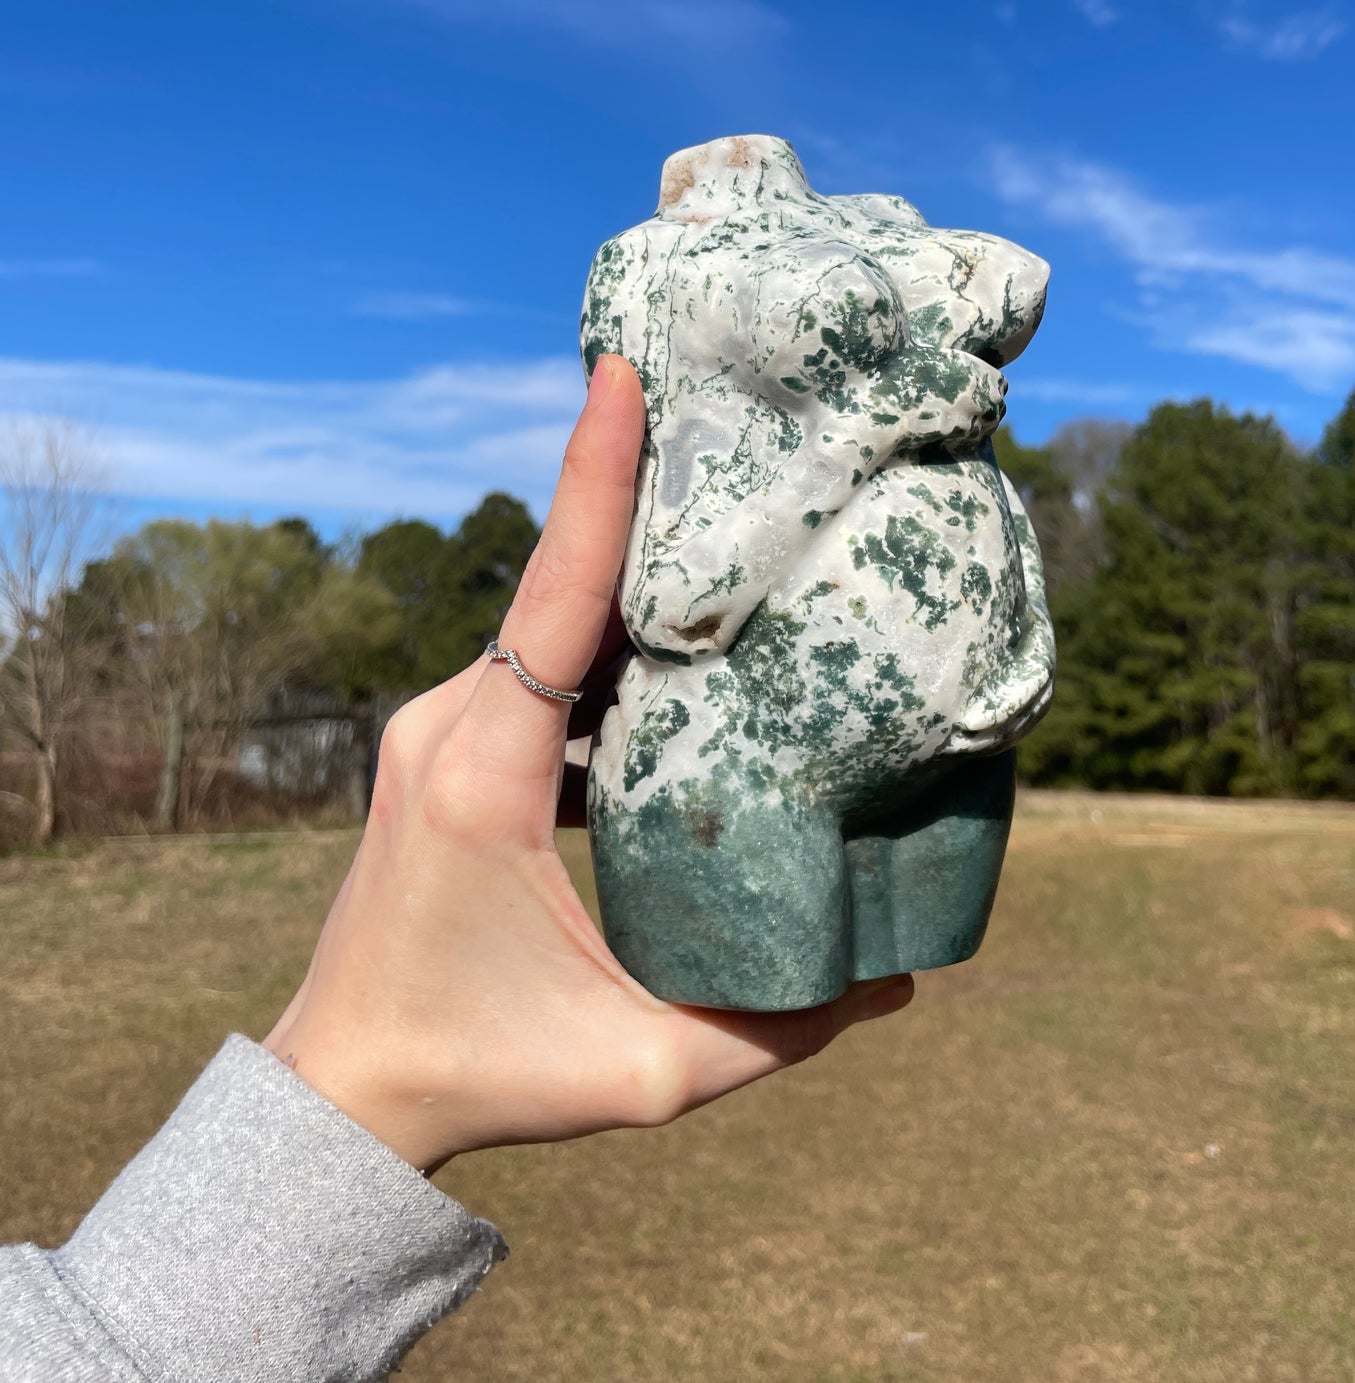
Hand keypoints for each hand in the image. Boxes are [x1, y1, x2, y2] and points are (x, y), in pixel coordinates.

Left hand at [264, 355, 912, 1171]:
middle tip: (721, 414)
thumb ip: (775, 1028)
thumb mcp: (641, 1070)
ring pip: (545, 617)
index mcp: (485, 777)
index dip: (595, 481)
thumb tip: (899, 979)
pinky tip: (674, 635)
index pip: (555, 597)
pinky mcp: (442, 745)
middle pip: (557, 581)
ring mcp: (435, 729)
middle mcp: (448, 726)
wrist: (347, 1088)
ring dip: (622, 568)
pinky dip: (598, 636)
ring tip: (720, 516)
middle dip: (634, 494)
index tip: (621, 374)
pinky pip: (531, 662)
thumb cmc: (484, 1074)